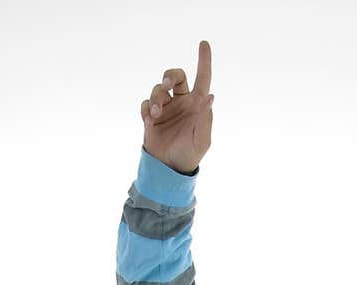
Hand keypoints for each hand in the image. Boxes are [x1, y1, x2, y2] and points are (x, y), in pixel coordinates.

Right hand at [140, 39, 213, 174]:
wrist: (169, 169)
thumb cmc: (190, 154)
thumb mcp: (202, 140)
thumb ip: (205, 118)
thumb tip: (210, 96)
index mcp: (197, 105)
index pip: (202, 78)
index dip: (204, 61)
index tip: (204, 43)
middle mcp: (181, 102)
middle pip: (175, 76)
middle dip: (169, 75)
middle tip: (166, 83)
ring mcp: (166, 108)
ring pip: (158, 89)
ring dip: (155, 98)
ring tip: (155, 115)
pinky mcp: (151, 116)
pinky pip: (146, 103)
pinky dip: (146, 109)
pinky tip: (149, 121)